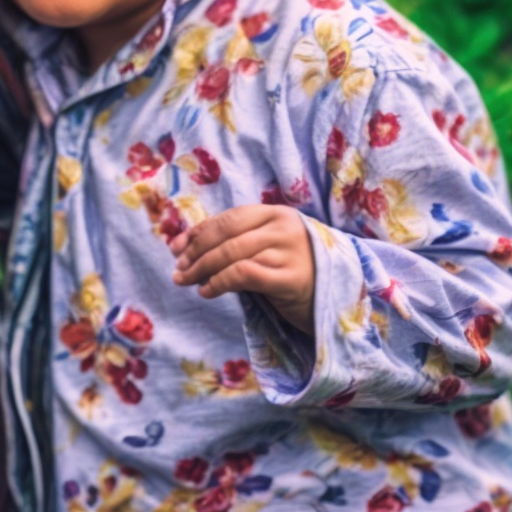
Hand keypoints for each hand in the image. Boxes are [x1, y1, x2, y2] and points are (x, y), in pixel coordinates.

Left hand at [175, 203, 318, 331]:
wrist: (335, 298)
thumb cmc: (294, 272)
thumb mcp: (267, 249)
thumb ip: (236, 242)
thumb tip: (184, 246)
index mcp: (276, 213)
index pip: (229, 218)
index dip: (198, 232)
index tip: (175, 247)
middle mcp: (283, 227)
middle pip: (227, 234)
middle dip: (196, 251)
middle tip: (178, 269)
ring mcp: (288, 250)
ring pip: (232, 254)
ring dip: (202, 269)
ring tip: (188, 281)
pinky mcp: (290, 277)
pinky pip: (243, 274)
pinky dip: (219, 282)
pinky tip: (208, 291)